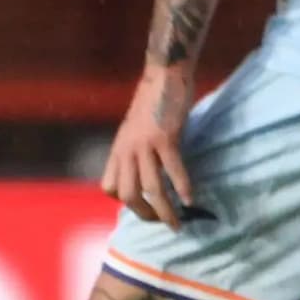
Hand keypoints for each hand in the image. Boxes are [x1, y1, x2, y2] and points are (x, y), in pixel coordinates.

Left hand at [101, 67, 198, 226]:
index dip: (123, 202)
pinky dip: (182, 187)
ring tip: (178, 223)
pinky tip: (191, 201)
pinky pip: (173, 169)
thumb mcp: (133, 131)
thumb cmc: (152, 104)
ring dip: (165, 211)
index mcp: (118, 150)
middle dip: (144, 215)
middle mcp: (126, 150)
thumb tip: (144, 175)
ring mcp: (144, 144)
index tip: (143, 207)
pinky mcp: (165, 137)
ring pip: (150, 188)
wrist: (162, 76)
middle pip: (127, 195)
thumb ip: (134, 152)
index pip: (108, 188)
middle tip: (162, 222)